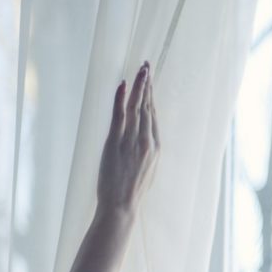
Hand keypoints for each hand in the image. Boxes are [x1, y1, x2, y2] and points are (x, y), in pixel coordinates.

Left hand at [97, 61, 159, 213]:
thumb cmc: (131, 191)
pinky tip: (123, 84)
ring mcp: (132, 141)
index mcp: (155, 147)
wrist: (122, 205)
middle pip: (148, 106)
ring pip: (137, 107)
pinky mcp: (116, 142)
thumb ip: (146, 151)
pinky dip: (121, 98)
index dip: (151, 96)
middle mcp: (147, 141)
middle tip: (147, 66)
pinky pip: (120, 115)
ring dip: (139, 85)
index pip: (153, 115)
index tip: (149, 82)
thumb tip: (143, 140)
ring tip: (141, 69)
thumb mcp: (146, 169)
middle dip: (148, 85)